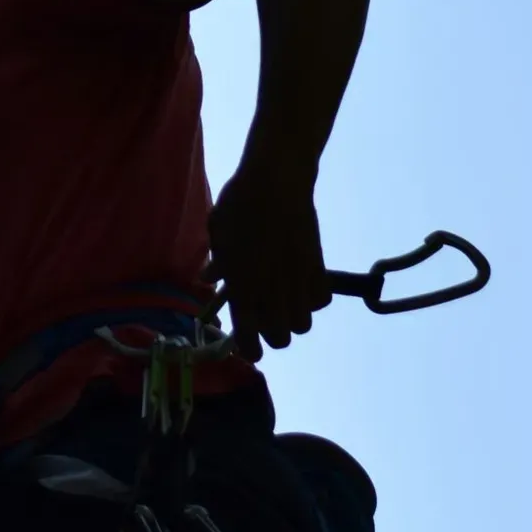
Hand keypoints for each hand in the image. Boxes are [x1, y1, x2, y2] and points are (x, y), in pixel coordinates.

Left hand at [204, 157, 330, 361]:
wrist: (276, 183)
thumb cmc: (238, 203)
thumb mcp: (218, 233)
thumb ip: (218, 263)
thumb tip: (211, 278)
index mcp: (242, 287)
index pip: (248, 338)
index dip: (248, 348)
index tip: (248, 346)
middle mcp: (271, 293)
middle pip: (280, 340)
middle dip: (271, 334)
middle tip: (264, 317)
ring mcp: (298, 282)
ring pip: (302, 325)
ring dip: (292, 317)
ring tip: (283, 300)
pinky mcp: (318, 269)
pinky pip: (320, 300)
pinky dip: (312, 298)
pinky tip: (301, 283)